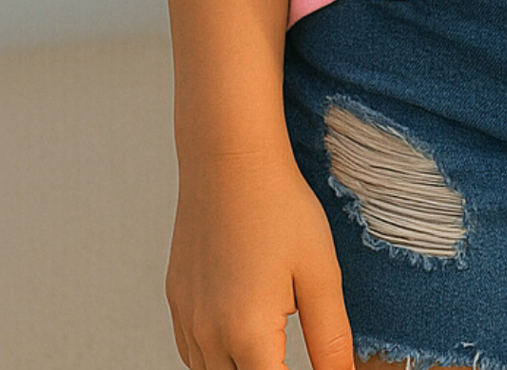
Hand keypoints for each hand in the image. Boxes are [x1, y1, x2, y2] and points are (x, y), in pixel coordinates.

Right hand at [167, 145, 357, 369]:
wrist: (230, 158)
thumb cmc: (280, 207)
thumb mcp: (320, 272)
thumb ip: (330, 338)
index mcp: (248, 334)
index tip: (316, 364)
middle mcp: (208, 335)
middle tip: (291, 350)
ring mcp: (187, 319)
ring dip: (242, 368)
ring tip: (273, 345)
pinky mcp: (176, 301)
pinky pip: (192, 352)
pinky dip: (217, 356)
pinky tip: (243, 333)